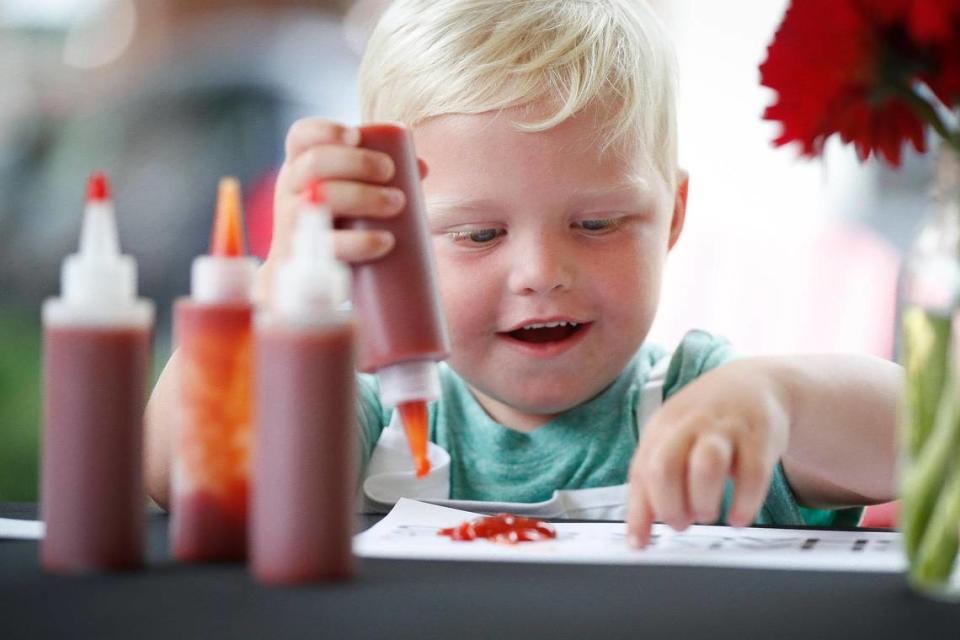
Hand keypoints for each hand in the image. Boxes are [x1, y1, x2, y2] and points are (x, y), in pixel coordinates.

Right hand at [258, 118, 427, 300]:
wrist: (305, 279)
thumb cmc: (336, 227)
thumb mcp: (348, 196)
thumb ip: (380, 179)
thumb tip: (421, 167)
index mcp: (301, 168)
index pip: (301, 137)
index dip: (325, 130)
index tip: (356, 136)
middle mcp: (291, 190)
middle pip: (315, 163)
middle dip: (357, 162)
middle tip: (389, 172)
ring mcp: (293, 223)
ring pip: (322, 199)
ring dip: (364, 196)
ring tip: (397, 203)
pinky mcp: (304, 258)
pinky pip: (329, 246)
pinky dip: (361, 242)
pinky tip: (385, 241)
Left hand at [626, 359, 789, 546]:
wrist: (755, 383)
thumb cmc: (706, 422)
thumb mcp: (673, 439)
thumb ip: (655, 481)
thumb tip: (638, 534)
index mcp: (662, 428)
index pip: (641, 472)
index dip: (639, 513)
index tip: (640, 544)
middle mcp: (690, 424)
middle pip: (665, 466)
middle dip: (670, 505)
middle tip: (681, 523)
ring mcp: (725, 428)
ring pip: (706, 464)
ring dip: (703, 500)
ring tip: (708, 515)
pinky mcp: (760, 437)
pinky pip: (752, 474)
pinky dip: (744, 503)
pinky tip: (739, 517)